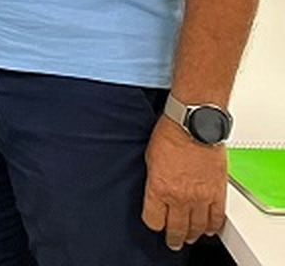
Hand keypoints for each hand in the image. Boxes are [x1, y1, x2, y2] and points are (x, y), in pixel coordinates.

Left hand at [142, 117, 227, 248]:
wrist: (193, 125)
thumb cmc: (170, 136)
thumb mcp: (150, 159)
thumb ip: (153, 181)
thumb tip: (155, 193)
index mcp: (158, 189)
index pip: (153, 220)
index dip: (153, 224)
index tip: (155, 224)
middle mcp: (179, 197)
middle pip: (176, 229)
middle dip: (173, 237)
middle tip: (173, 242)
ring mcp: (200, 197)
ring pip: (197, 227)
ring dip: (192, 234)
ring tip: (189, 237)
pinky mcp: (217, 193)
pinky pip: (217, 218)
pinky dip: (213, 226)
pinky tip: (208, 229)